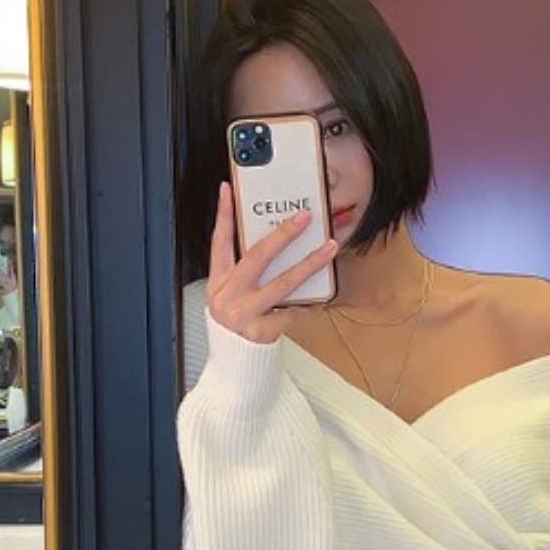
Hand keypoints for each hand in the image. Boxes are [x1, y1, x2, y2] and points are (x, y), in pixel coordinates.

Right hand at [205, 181, 337, 344]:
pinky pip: (292, 311)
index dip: (223, 214)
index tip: (228, 189)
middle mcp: (228, 295)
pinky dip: (309, 304)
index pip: (219, 241)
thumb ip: (246, 269)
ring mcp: (243, 313)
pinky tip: (322, 297)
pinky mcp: (260, 330)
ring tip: (329, 247)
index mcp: (219, 281)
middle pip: (257, 257)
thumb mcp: (233, 293)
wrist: (236, 359)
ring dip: (309, 262)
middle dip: (283, 233)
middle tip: (304, 216)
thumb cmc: (239, 319)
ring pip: (282, 283)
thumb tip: (276, 237)